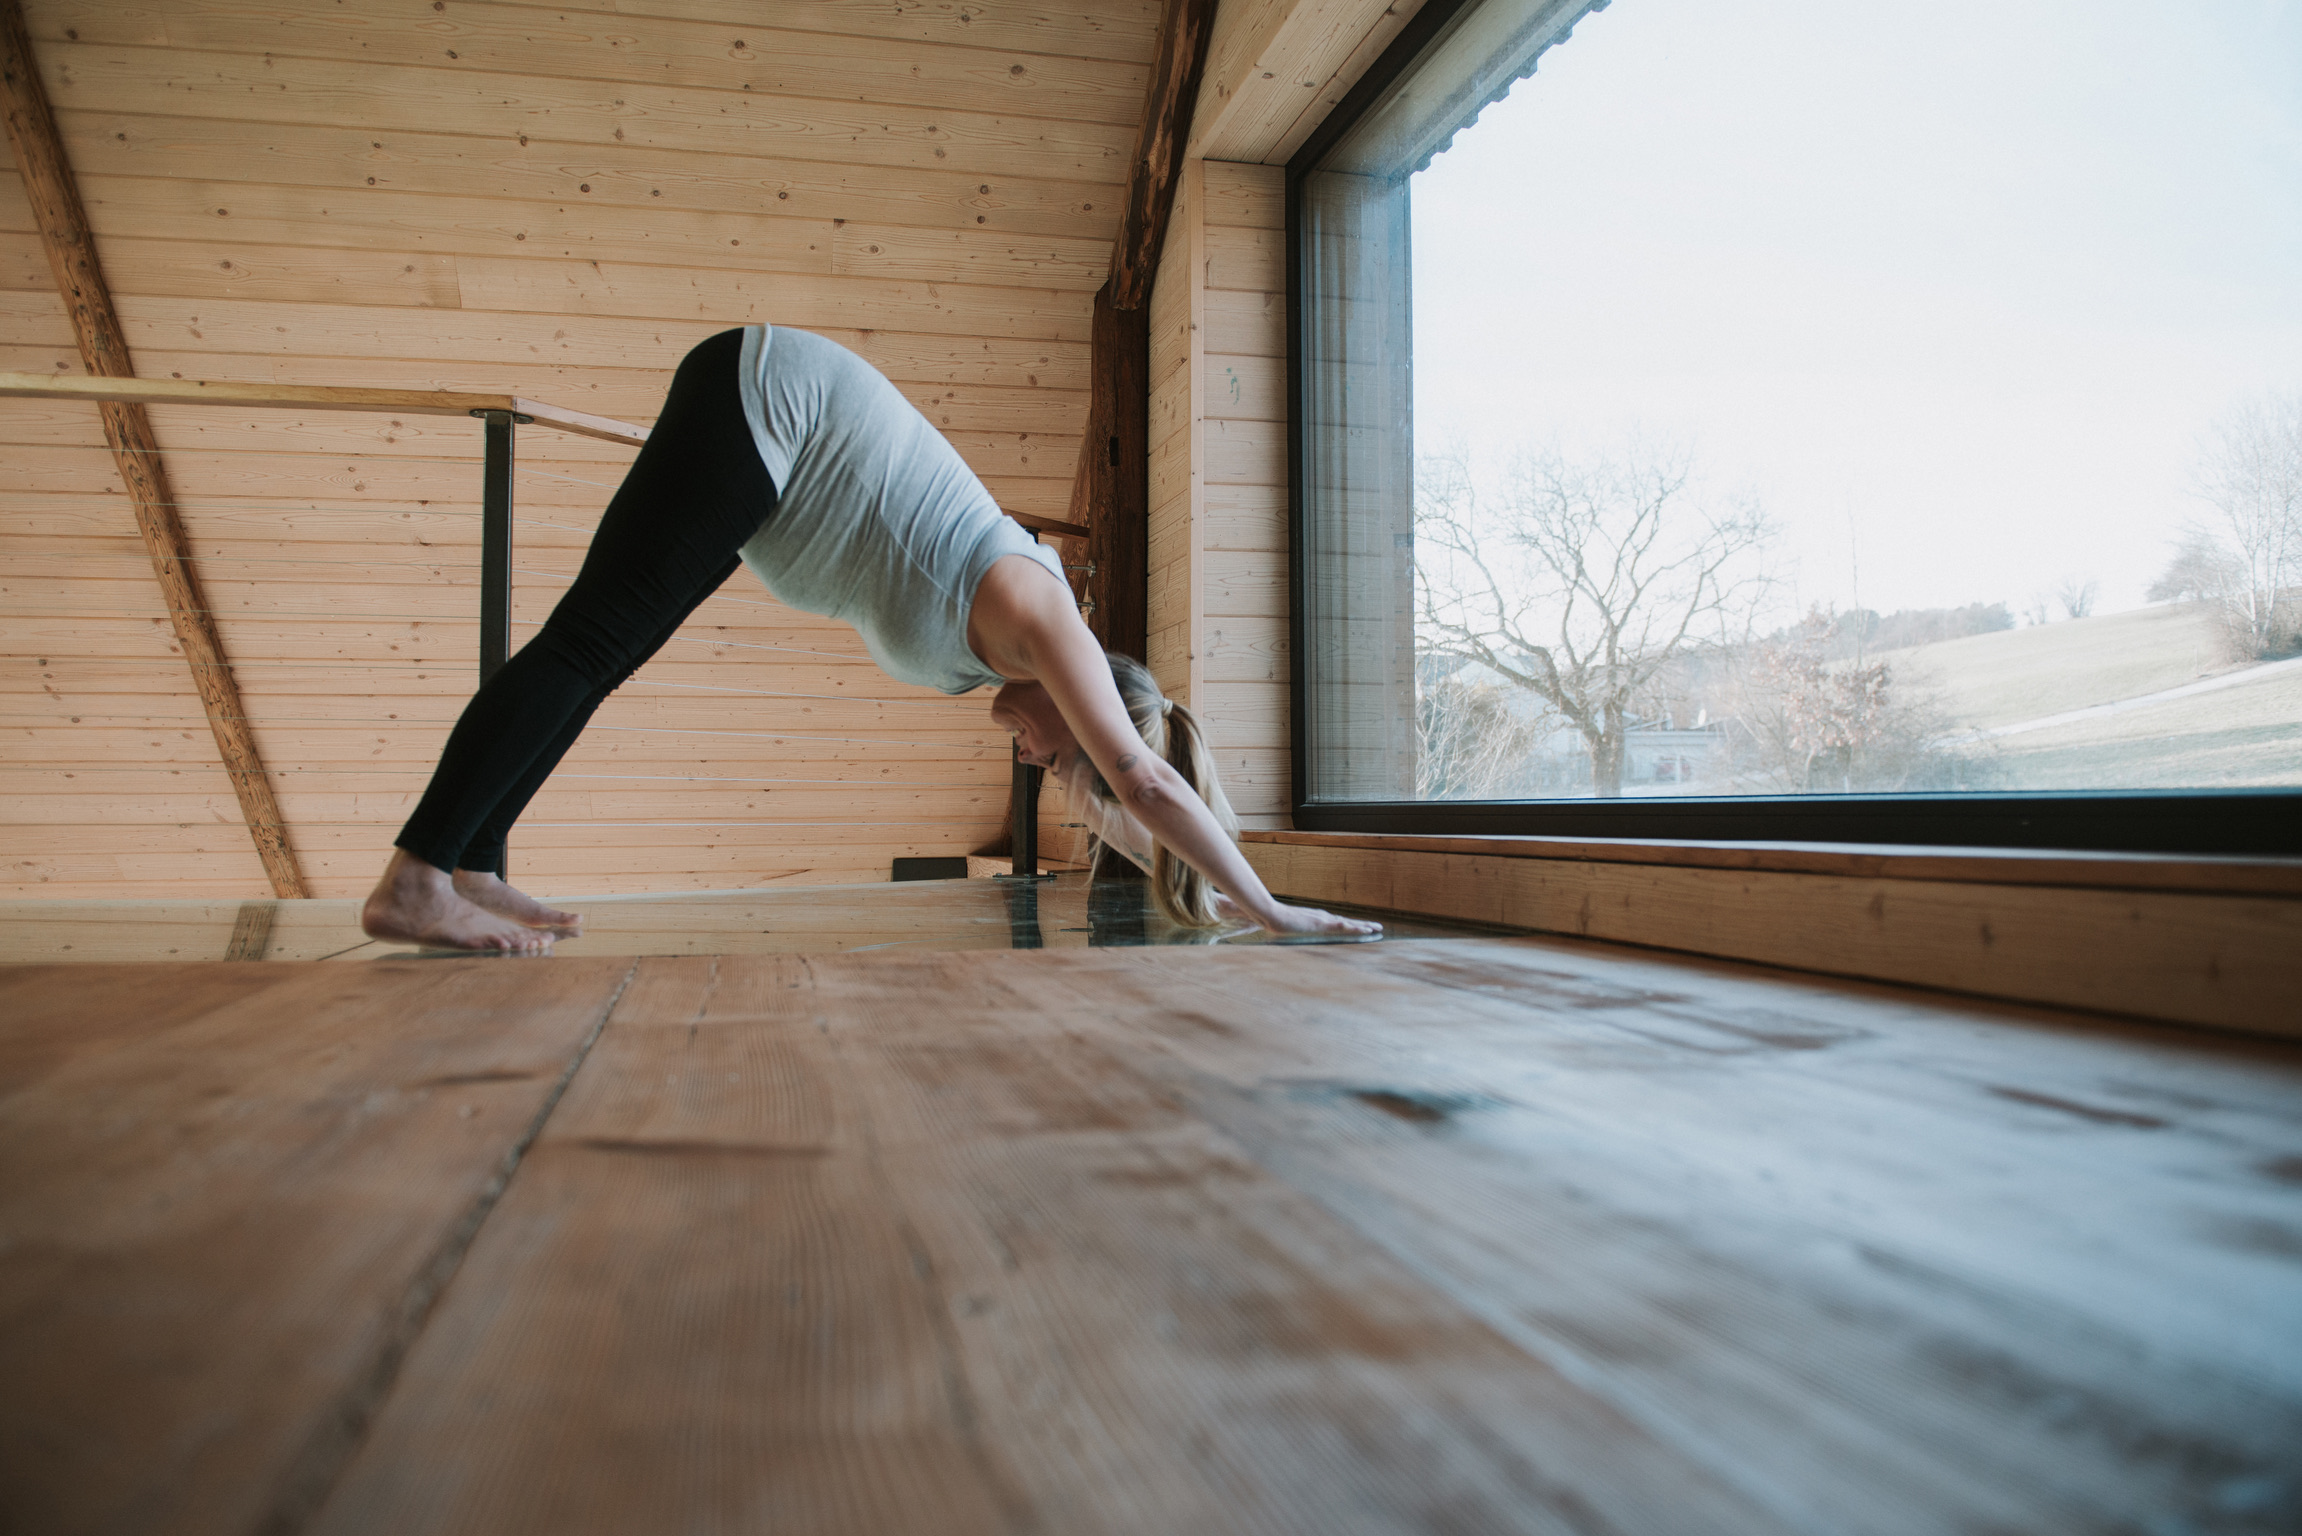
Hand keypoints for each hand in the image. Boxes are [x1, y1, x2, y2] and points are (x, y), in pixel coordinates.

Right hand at [1251, 900, 1382, 938]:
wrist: (1271, 915)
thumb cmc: (1275, 922)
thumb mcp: (1286, 930)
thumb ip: (1290, 933)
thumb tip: (1286, 937)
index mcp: (1316, 919)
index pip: (1337, 922)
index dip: (1350, 925)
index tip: (1361, 928)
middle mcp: (1323, 917)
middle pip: (1346, 921)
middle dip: (1362, 924)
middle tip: (1377, 927)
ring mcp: (1323, 919)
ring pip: (1348, 923)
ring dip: (1363, 926)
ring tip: (1377, 929)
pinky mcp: (1323, 924)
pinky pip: (1343, 926)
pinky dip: (1356, 928)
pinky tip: (1366, 930)